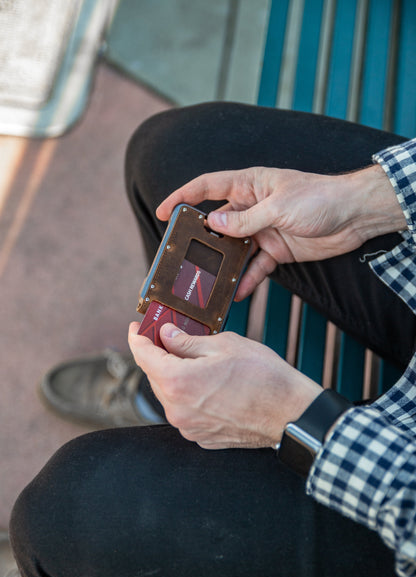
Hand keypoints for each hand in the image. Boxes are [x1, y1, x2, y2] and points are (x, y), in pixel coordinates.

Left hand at [128, 323, 321, 448]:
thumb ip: (188, 342)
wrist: (291, 413)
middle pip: (154, 376)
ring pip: (169, 395)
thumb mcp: (224, 345)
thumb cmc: (263, 376)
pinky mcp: (202, 437)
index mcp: (178, 381)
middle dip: (158, 356)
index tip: (137, 327)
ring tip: (193, 360)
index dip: (137, 338)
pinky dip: (188, 395)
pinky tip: (206, 383)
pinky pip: (185, 411)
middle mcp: (177, 409)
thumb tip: (166, 335)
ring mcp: (188, 427)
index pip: (143, 356)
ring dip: (174, 376)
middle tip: (169, 337)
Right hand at [157, 165, 403, 298]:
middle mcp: (252, 206)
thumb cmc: (320, 198)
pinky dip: (247, 279)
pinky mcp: (277, 249)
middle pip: (218, 223)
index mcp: (250, 186)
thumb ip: (245, 220)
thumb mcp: (279, 208)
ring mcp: (263, 229)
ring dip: (222, 265)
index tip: (164, 210)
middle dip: (200, 239)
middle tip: (182, 256)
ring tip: (206, 282)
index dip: (183, 196)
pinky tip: (238, 292)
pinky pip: (255, 266)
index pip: (208, 186)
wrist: (355, 216)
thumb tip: (214, 224)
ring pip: (234, 249)